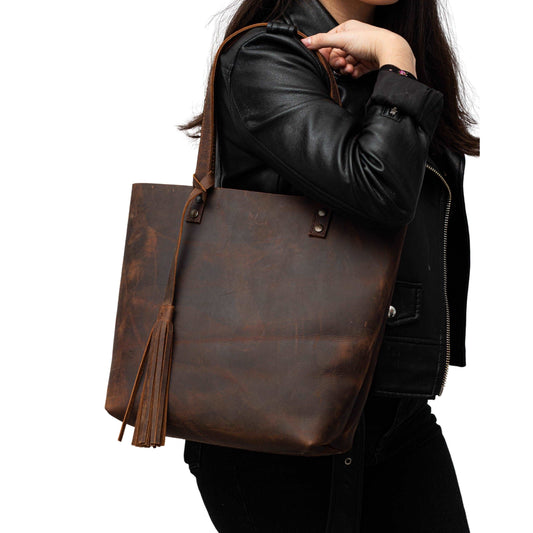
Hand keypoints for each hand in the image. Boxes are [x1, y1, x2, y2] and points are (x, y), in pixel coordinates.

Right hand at [300, 19, 415, 78]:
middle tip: (342, 65)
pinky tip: (355, 72)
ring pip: (345, 64)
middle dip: (337, 63)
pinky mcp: (366, 63)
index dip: (327, 53)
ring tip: (349, 69)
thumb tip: (304, 42)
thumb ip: (321, 41)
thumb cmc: (369, 41)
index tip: (329, 59)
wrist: (389, 51)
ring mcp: (360, 52)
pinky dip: (353, 73)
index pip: (329, 43)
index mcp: (346, 29)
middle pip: (336, 55)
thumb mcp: (341, 39)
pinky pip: (354, 70)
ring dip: (345, 69)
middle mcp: (353, 39)